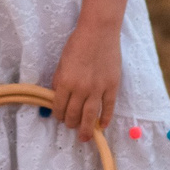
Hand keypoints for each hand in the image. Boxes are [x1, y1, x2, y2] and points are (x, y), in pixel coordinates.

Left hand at [51, 24, 120, 140]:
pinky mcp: (112, 86)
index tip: (60, 117)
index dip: (58, 115)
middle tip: (71, 126)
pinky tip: (102, 126)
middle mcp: (80, 89)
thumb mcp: (62, 63)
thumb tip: (58, 98)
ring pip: (91, 116)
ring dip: (87, 129)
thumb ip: (60, 81)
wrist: (99, 32)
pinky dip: (106, 118)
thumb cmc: (77, 44)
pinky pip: (108, 107)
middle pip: (74, 114)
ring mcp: (98, 89)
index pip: (58, 107)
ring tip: (85, 137)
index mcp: (65, 82)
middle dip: (71, 123)